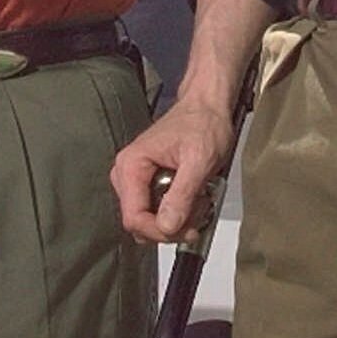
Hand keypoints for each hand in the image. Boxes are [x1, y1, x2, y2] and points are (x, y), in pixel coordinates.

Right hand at [111, 96, 237, 242]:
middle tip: (199, 210)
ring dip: (179, 218)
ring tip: (200, 198)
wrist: (209, 106)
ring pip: (151, 219)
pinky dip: (180, 210)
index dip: (159, 231)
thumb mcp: (199, 159)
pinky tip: (195, 196)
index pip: (133, 218)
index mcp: (131, 166)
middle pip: (140, 222)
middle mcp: (127, 173)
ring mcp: (137, 180)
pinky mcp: (149, 183)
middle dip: (172, 225)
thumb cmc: (203, 123)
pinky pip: (159, 210)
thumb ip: (182, 194)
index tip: (187, 230)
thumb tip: (167, 226)